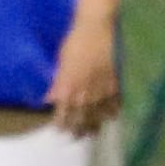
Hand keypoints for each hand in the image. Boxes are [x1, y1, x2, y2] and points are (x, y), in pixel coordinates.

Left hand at [46, 16, 121, 134]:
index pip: (64, 113)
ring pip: (98, 115)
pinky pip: (114, 104)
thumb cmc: (75, 42)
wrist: (96, 28)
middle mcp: (85, 92)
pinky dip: (112, 112)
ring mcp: (101, 89)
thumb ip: (58, 83)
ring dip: (94, 125)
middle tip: (75, 138)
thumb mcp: (62, 62)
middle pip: (81, 118)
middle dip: (77, 129)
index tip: (60, 131)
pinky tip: (110, 117)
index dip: (62, 124)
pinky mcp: (115, 83)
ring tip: (92, 133)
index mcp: (69, 87)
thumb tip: (49, 99)